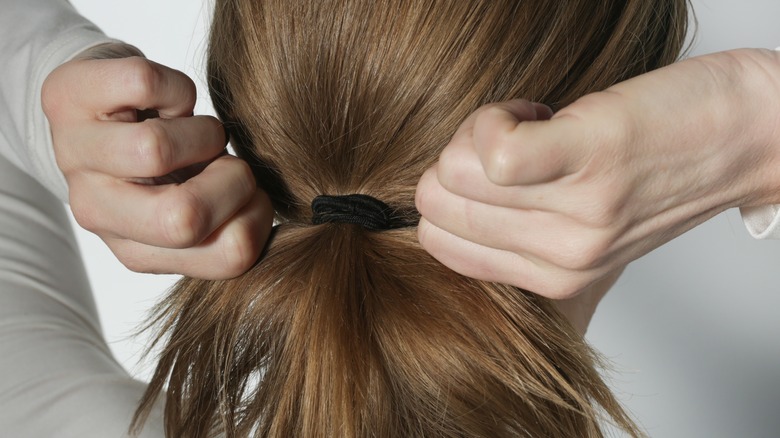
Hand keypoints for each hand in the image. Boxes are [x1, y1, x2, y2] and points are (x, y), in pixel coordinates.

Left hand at [42, 44, 272, 278]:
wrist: (99, 108)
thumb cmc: (166, 163)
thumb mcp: (200, 207)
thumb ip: (233, 227)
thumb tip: (257, 212)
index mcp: (138, 249)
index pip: (230, 255)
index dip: (261, 215)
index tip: (246, 192)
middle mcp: (96, 210)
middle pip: (184, 217)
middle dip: (233, 178)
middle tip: (223, 160)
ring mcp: (73, 154)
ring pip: (156, 148)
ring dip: (202, 130)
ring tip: (192, 131)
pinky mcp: (66, 97)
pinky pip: (145, 86)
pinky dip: (177, 87)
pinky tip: (166, 102)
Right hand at [416, 49, 779, 298]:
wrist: (750, 134)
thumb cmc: (666, 167)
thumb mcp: (587, 223)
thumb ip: (520, 226)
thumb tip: (445, 188)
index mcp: (552, 278)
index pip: (437, 240)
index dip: (452, 190)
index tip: (497, 167)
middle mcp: (562, 258)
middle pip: (436, 203)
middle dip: (458, 157)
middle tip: (515, 141)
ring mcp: (578, 215)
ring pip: (454, 171)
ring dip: (481, 131)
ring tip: (536, 126)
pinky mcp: (592, 158)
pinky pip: (495, 151)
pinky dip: (496, 118)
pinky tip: (537, 111)